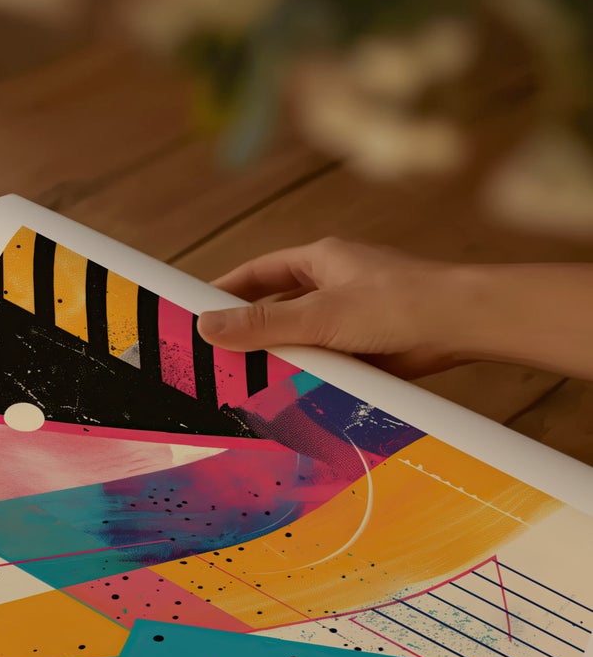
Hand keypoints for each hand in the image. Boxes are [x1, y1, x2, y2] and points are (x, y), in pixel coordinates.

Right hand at [197, 237, 467, 377]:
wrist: (462, 326)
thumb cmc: (398, 303)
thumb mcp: (319, 315)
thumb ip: (262, 324)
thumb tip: (206, 327)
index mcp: (321, 260)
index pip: (258, 272)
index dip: (225, 291)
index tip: (194, 312)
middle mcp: (334, 285)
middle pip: (275, 307)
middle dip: (247, 332)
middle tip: (213, 358)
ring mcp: (350, 317)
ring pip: (299, 338)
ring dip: (278, 358)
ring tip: (244, 384)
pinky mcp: (366, 347)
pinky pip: (323, 361)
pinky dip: (306, 375)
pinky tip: (289, 395)